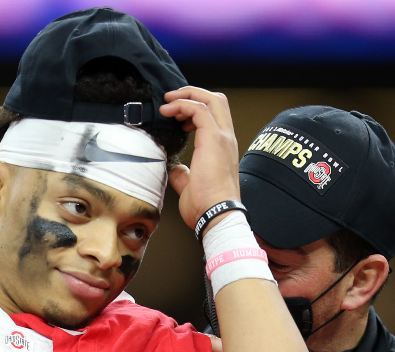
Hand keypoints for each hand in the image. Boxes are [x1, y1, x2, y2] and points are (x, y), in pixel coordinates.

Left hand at [160, 87, 240, 237]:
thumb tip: (177, 170)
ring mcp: (222, 137)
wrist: (216, 214)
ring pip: (210, 99)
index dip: (195, 108)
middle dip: (192, 93)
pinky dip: (182, 105)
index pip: (215, 114)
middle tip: (172, 99)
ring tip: (168, 103)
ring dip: (186, 96)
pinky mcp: (213, 139)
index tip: (177, 116)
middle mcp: (226, 138)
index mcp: (223, 147)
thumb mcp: (191, 186)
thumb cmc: (207, 205)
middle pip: (216, 99)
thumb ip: (185, 175)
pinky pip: (199, 109)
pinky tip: (169, 112)